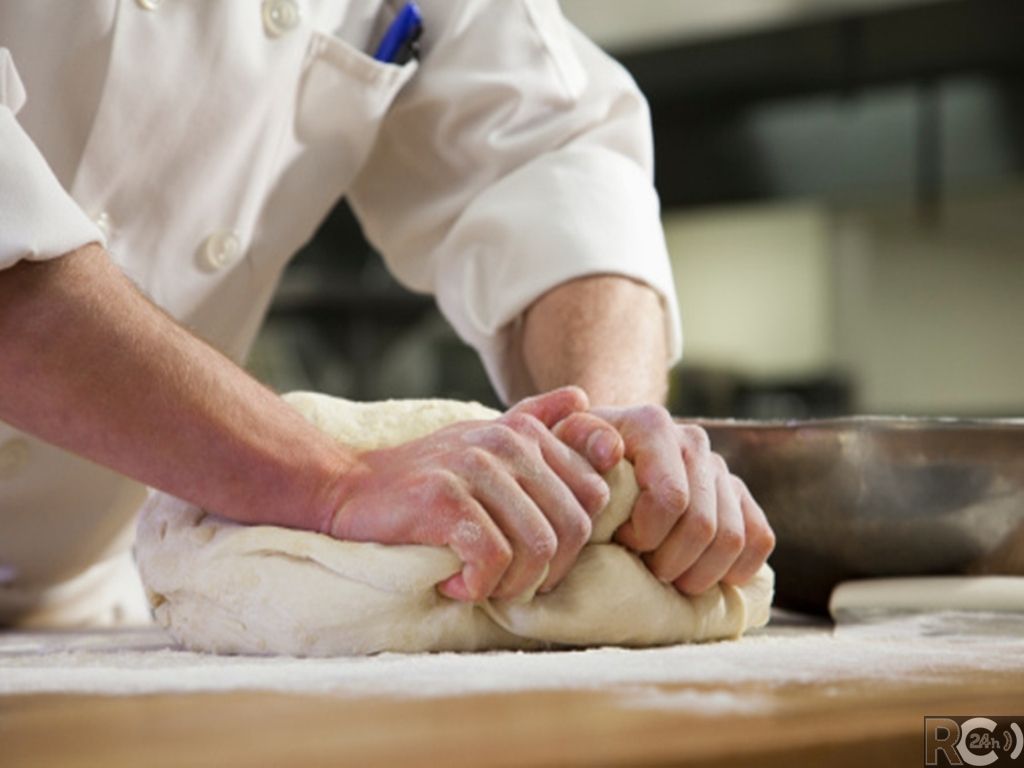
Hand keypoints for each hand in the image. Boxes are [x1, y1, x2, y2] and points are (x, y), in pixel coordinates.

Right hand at [324, 387, 624, 601]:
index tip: (533, 557)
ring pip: (539, 548)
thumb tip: (581, 398)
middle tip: (508, 581)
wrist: (348, 489)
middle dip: (548, 572)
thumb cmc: (425, 479)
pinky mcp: (444, 498)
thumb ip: (534, 418)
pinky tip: (454, 583)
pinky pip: (493, 558)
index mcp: (526, 431)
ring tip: (480, 584)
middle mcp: (507, 443)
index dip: (574, 540)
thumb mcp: (482, 440)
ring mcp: (475, 468)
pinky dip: (477, 586)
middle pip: (574, 527)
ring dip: (512, 584)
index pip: (595, 494)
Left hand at [591, 405, 775, 594]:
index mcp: (652, 425)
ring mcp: (720, 469)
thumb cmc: (575, 460)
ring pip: (733, 539)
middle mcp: (693, 441)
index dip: (646, 535)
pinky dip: (737, 569)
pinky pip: (759, 539)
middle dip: (670, 562)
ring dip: (699, 573)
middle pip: (702, 525)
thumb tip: (610, 450)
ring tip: (666, 575)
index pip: (671, 498)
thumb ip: (574, 437)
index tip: (621, 540)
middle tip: (644, 569)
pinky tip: (702, 575)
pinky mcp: (739, 496)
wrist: (602, 455)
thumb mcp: (560, 442)